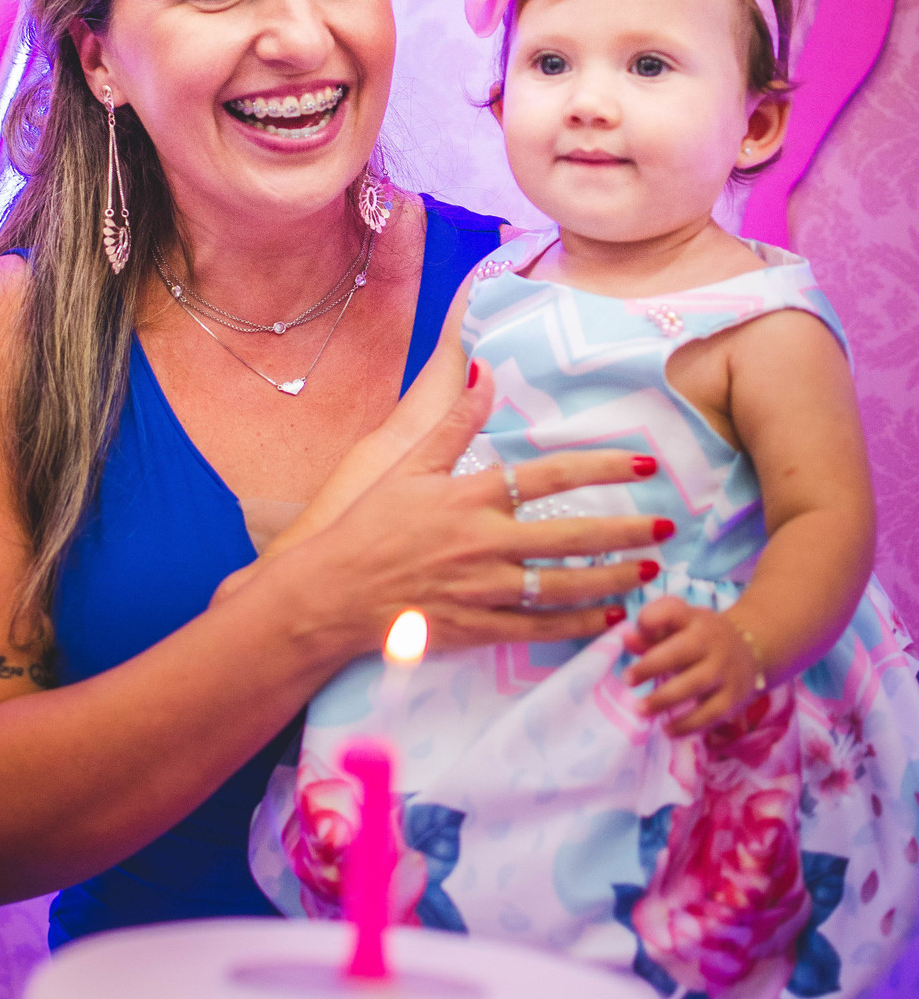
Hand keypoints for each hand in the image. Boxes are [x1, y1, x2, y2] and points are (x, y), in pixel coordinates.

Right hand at [273, 365, 674, 661]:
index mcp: (469, 497)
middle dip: (625, 531)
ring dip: (611, 578)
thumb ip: (455, 421)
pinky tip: (610, 618)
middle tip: (667, 526)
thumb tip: (486, 370)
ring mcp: (482, 589)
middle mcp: (482, 543)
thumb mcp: (408, 466)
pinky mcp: (476, 628)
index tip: (643, 462)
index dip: (601, 466)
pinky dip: (578, 624)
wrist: (331, 594)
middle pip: (570, 535)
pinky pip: (538, 627)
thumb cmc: (368, 526)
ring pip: (562, 585)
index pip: (549, 476)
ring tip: (650, 571)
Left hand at [623, 596, 763, 735]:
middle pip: (681, 651)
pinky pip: (712, 713)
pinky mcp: (734, 697)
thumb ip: (651, 632)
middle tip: (627, 679)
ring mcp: (725, 670)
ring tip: (640, 710)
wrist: (752, 648)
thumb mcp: (678, 626)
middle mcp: (712, 642)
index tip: (628, 637)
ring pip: (696, 684)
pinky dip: (689, 725)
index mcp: (693, 619)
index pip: (672, 611)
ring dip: (665, 699)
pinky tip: (668, 730)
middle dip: (652, 665)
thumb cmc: (700, 636)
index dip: (651, 619)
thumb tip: (626, 639)